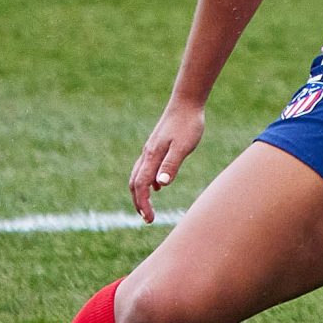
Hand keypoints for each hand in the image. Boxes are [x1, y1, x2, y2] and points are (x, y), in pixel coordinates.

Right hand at [130, 100, 204, 221]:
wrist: (186, 104)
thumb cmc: (187, 125)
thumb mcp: (183, 147)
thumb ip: (171, 165)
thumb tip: (160, 185)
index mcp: (152, 156)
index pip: (142, 186)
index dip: (143, 204)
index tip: (149, 218)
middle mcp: (147, 154)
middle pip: (135, 183)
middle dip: (138, 202)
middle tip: (147, 218)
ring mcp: (151, 150)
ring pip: (138, 175)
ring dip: (141, 193)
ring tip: (148, 207)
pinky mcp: (157, 146)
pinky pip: (146, 167)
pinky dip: (147, 180)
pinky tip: (158, 185)